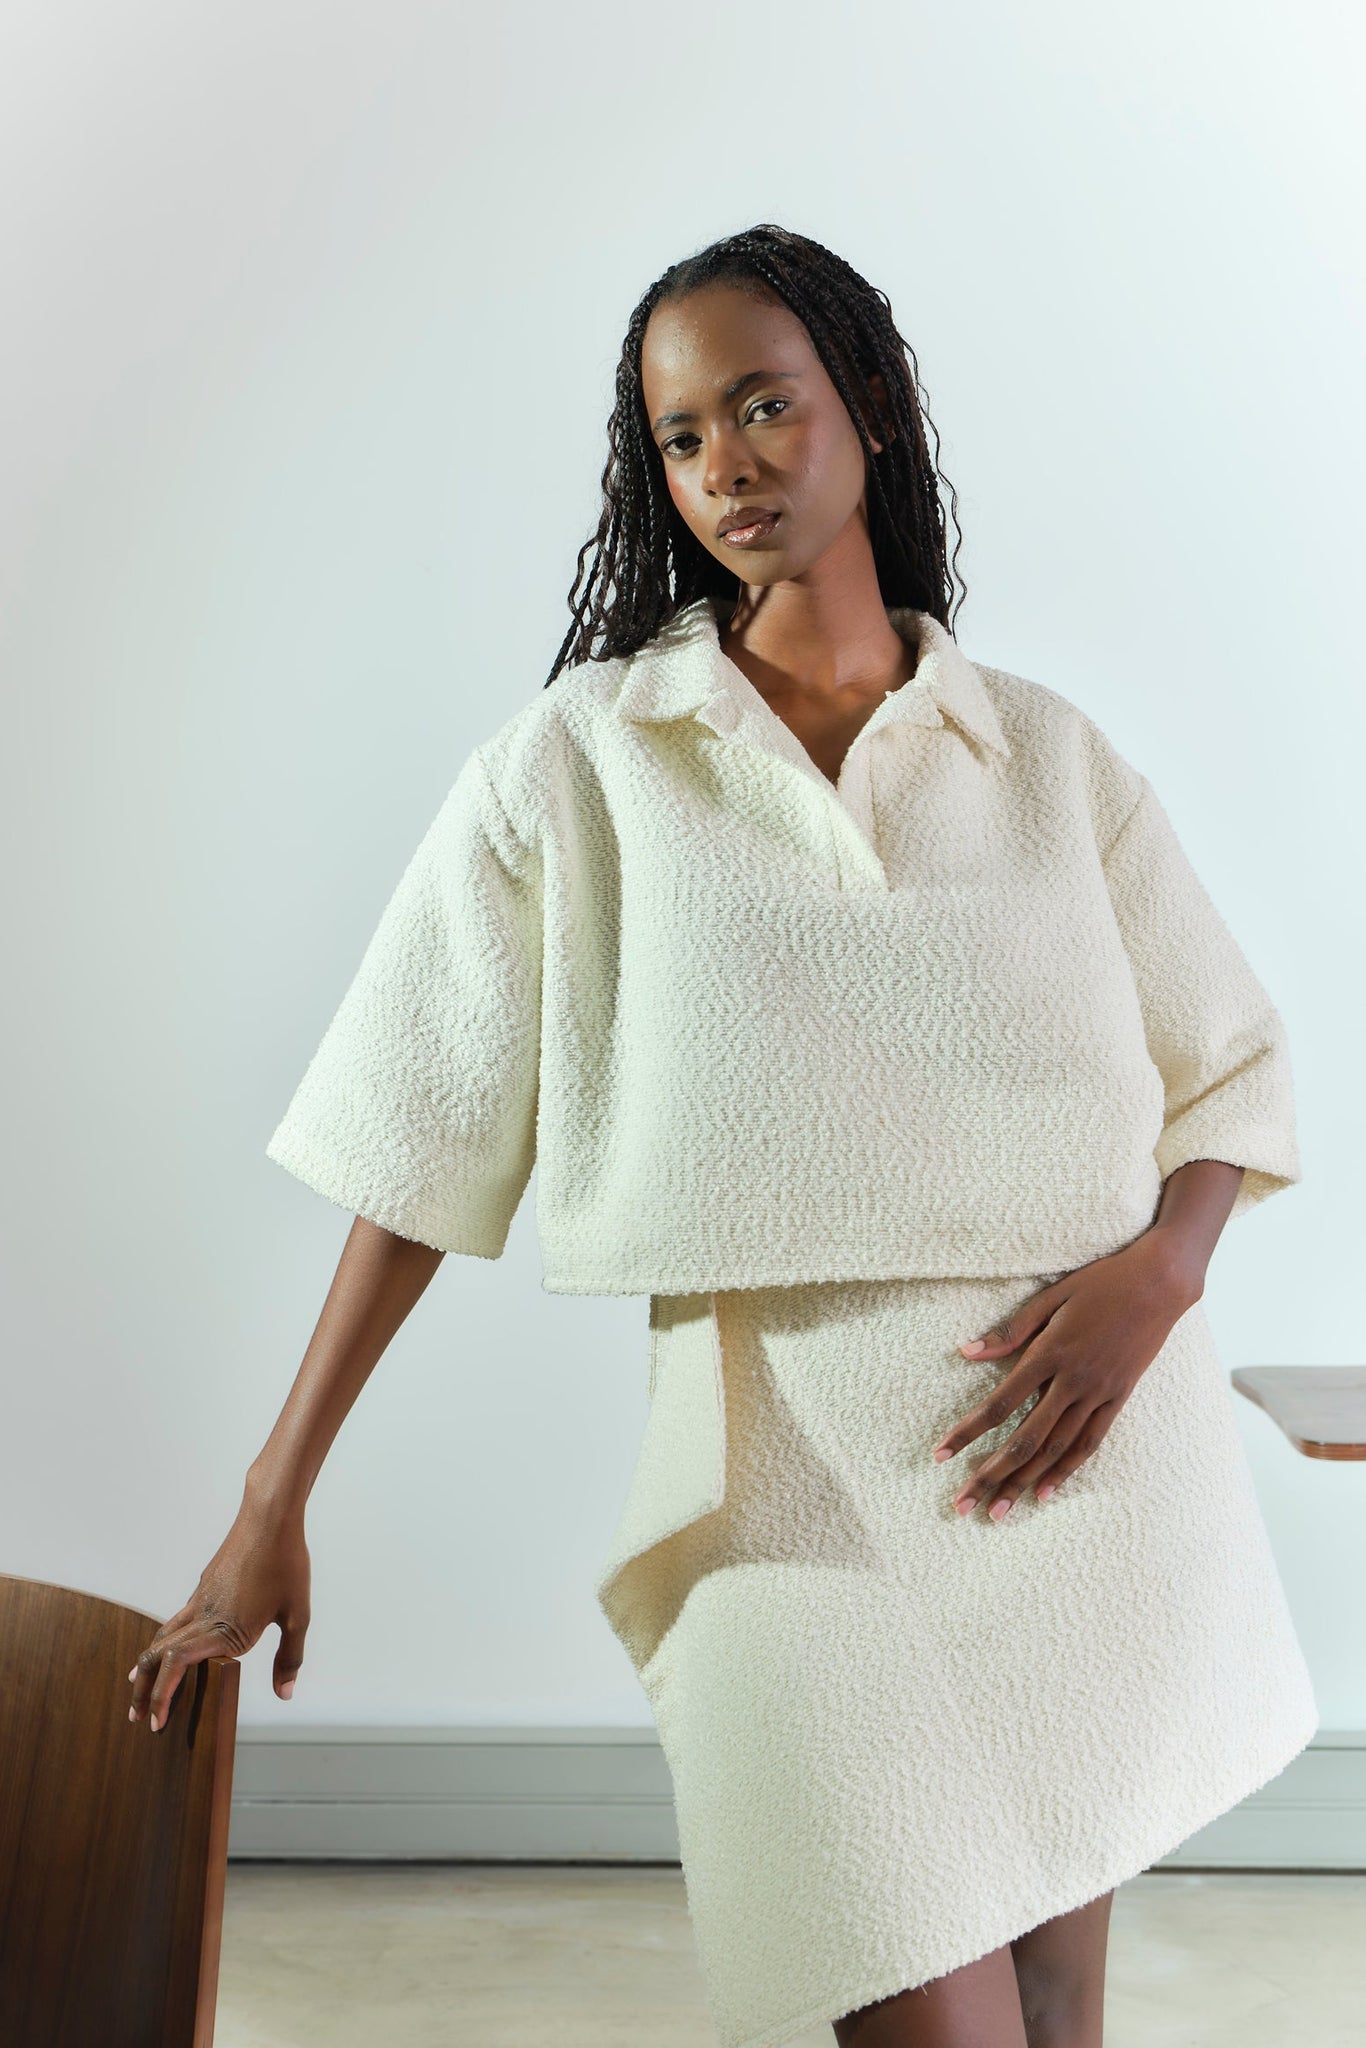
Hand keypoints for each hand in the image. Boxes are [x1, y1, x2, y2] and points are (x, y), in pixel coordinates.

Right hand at [127, 1495, 310, 1732]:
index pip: (176, 1666)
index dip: (162, 1696)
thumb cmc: (287, 1563)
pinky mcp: (204, 1586)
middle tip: (136, 1717)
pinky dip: (165, 1642)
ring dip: (149, 1666)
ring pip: (161, 1635)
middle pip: (157, 1656)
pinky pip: (176, 1619)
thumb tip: (284, 1694)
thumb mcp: (298, 1616)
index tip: (155, 1722)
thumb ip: (289, 1658)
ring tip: (140, 1687)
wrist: (270, 1516)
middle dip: (144, 1690)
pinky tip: (172, 1649)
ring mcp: (200, 1599)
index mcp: (223, 1628)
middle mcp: (202, 1614)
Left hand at [931, 1236, 1201, 1520]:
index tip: (940, 1453)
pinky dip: (1065, 1471)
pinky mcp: (1118, 1400)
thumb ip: (1010, 1330)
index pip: (999, 1403)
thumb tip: (965, 1352)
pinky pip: (1089, 1443)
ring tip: (996, 1512)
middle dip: (990, 1474)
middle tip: (962, 1503)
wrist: (1160, 1283)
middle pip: (1024, 1439)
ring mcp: (1098, 1394)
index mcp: (1049, 1353)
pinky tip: (1043, 1493)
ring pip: (1055, 1449)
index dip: (967, 1431)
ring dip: (1023, 1482)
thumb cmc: (1099, 1283)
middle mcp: (1073, 1380)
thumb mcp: (1050, 1297)